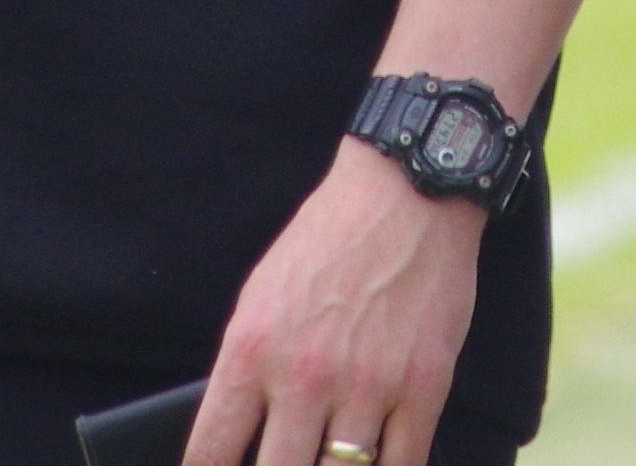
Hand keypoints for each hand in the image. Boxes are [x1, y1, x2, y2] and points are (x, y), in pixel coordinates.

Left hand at [184, 146, 482, 465]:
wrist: (402, 196)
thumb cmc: (326, 240)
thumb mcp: (261, 293)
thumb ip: (248, 367)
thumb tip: (238, 434)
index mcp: (253, 347)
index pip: (214, 447)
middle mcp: (304, 375)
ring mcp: (366, 388)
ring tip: (324, 461)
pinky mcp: (422, 391)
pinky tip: (373, 464)